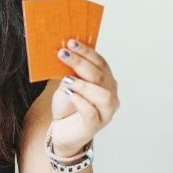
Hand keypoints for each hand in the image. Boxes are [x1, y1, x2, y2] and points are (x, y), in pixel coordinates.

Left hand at [50, 39, 119, 155]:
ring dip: (83, 84)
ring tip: (67, 79)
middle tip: (63, 54)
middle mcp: (110, 94)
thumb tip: (63, 53)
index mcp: (105, 80)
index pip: (100, 62)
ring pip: (102, 95)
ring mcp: (106, 111)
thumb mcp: (66, 84)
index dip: (86, 51)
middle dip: (81, 63)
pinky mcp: (96, 125)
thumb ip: (69, 72)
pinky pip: (92, 113)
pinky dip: (81, 102)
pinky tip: (70, 94)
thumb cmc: (67, 105)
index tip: (71, 42)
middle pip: (100, 75)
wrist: (62, 129)